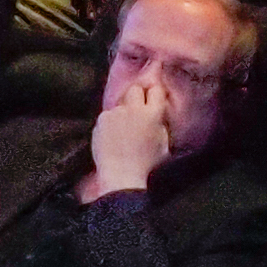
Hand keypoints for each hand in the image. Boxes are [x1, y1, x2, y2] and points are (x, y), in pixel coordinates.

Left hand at [84, 61, 179, 194]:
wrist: (122, 177)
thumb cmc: (147, 165)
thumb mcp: (163, 143)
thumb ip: (160, 123)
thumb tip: (157, 112)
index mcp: (153, 114)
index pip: (156, 89)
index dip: (154, 94)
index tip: (152, 99)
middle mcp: (134, 109)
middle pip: (135, 89)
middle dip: (137, 95)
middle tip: (137, 109)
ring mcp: (116, 113)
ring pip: (120, 103)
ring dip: (123, 111)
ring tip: (123, 129)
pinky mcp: (102, 119)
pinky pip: (108, 115)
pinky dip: (110, 122)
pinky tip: (112, 136)